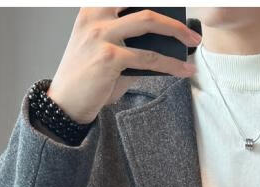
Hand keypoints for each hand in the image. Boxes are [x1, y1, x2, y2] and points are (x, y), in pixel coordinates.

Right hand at [47, 7, 200, 123]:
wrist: (66, 103)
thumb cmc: (87, 77)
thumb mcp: (105, 50)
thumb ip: (130, 42)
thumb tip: (164, 43)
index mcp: (93, 8)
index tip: (173, 2)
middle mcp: (96, 15)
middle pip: (143, 3)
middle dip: (171, 14)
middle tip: (190, 27)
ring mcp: (101, 34)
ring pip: (149, 23)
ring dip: (177, 31)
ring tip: (193, 42)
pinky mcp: (109, 57)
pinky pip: (149, 58)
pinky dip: (171, 64)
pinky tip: (183, 70)